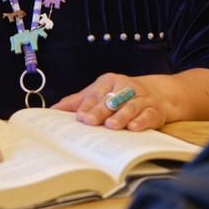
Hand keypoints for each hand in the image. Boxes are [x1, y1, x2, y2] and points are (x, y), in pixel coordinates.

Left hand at [52, 73, 168, 130]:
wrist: (155, 94)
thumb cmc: (119, 95)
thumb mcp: (98, 93)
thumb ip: (77, 101)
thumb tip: (53, 110)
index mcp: (109, 81)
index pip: (96, 93)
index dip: (87, 105)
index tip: (79, 116)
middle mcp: (126, 87)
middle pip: (112, 100)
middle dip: (100, 111)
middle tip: (89, 121)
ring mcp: (141, 98)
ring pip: (130, 106)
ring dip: (121, 116)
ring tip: (111, 125)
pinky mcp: (154, 110)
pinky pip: (148, 115)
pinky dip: (141, 121)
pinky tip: (133, 127)